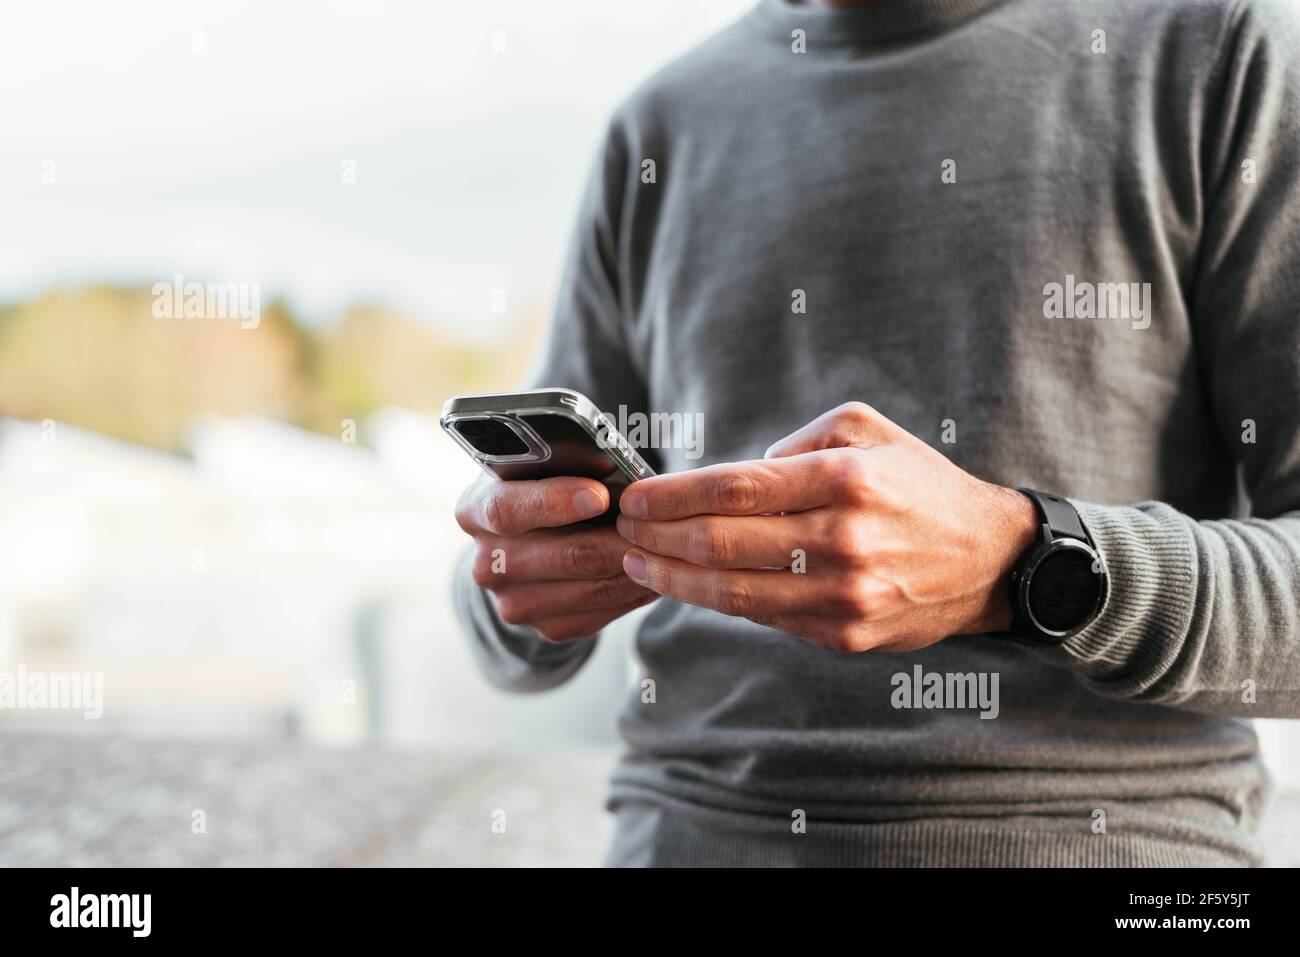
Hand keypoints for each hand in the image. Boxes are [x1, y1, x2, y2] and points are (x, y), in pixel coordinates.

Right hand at [456, 475, 657, 641]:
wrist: (530, 542)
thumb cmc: (545, 489)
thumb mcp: (544, 466)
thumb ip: (570, 466)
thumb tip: (623, 478)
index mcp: (475, 510)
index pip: (507, 509)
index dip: (555, 502)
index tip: (599, 496)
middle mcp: (486, 563)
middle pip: (562, 556)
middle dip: (618, 540)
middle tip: (657, 526)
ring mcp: (513, 602)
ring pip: (590, 589)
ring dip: (636, 568)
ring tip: (667, 547)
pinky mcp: (546, 628)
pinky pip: (601, 613)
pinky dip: (633, 592)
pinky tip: (653, 572)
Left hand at [615, 402, 1038, 652]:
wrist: (987, 560)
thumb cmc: (918, 486)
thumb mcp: (868, 431)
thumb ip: (798, 441)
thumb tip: (736, 476)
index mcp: (845, 481)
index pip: (735, 487)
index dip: (673, 495)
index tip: (634, 497)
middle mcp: (843, 541)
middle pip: (722, 543)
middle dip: (658, 538)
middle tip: (623, 531)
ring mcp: (843, 595)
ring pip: (733, 593)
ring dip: (673, 580)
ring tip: (638, 564)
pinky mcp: (843, 635)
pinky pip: (764, 619)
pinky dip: (718, 602)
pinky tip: (690, 587)